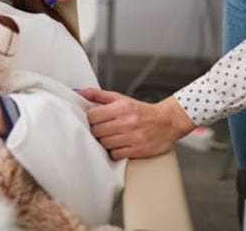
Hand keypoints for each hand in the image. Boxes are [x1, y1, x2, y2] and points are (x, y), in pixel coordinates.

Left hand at [78, 89, 195, 159]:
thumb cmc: (141, 111)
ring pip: (104, 143)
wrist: (167, 121)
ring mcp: (132, 137)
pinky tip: (119, 145)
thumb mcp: (120, 98)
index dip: (90, 119)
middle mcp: (127, 122)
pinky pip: (115, 154)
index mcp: (121, 107)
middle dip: (97, 130)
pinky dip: (114, 151)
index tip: (94, 120)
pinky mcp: (138, 150)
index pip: (92, 116)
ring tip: (112, 136)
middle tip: (103, 128)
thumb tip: (78, 92)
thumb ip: (97, 95)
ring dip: (105, 141)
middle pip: (97, 131)